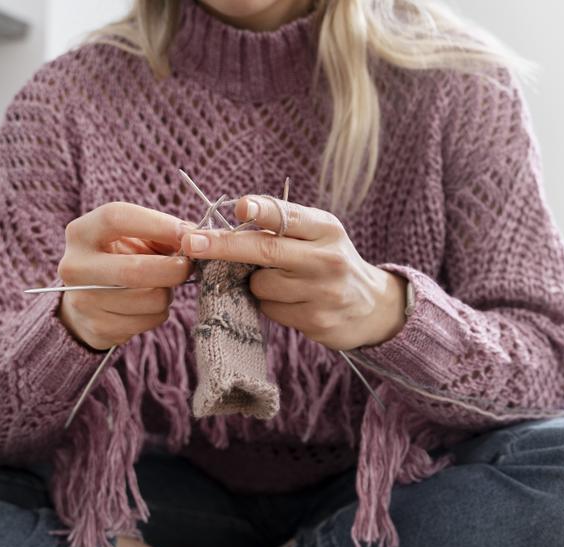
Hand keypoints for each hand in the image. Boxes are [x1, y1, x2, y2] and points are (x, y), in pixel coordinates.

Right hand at [57, 202, 193, 349]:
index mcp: (81, 233)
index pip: (117, 218)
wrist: (86, 301)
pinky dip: (159, 312)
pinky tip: (149, 305)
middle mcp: (75, 266)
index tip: (187, 233)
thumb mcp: (134, 237)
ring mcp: (83, 301)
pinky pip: (149, 320)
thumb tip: (196, 238)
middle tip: (188, 266)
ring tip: (161, 285)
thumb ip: (163, 232)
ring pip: (150, 299)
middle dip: (172, 269)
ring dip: (167, 292)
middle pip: (135, 269)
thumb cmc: (120, 259)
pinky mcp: (98, 328)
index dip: (158, 224)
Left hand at [179, 196, 406, 350]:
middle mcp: (327, 258)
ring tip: (284, 282)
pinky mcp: (317, 321)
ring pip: (261, 285)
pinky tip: (293, 302)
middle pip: (265, 250)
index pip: (289, 216)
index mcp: (326, 229)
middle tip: (192, 243)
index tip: (238, 207)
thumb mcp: (318, 234)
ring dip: (258, 284)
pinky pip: (271, 310)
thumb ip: (283, 225)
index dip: (262, 210)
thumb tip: (232, 217)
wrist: (371, 306)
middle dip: (224, 246)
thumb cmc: (329, 260)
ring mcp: (323, 292)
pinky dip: (271, 304)